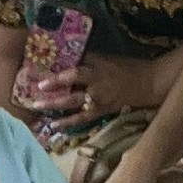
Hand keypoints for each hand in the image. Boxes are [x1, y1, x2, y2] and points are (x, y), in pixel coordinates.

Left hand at [37, 48, 161, 125]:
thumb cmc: (125, 67)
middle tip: (34, 99)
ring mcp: (99, 101)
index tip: (42, 81)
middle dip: (52, 96)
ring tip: (38, 109)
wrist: (147, 83)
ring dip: (56, 108)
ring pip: (74, 106)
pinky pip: (83, 118)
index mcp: (98, 71)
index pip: (75, 74)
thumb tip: (64, 57)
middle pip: (71, 93)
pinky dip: (69, 122)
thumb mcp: (106, 59)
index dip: (59, 78)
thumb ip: (86, 59)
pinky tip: (55, 125)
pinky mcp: (102, 112)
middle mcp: (97, 87)